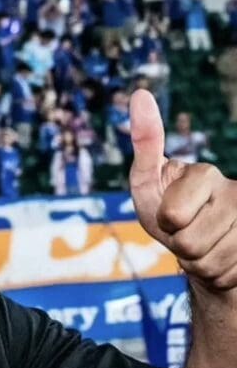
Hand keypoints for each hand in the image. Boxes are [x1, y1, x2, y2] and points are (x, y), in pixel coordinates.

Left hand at [130, 90, 236, 292]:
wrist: (205, 252)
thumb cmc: (170, 215)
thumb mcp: (147, 183)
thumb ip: (146, 144)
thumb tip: (141, 93)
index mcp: (206, 174)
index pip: (172, 217)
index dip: (164, 223)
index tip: (170, 214)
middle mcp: (235, 193)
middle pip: (188, 243)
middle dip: (180, 247)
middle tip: (186, 234)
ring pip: (209, 263)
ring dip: (199, 263)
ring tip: (205, 246)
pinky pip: (227, 275)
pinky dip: (217, 274)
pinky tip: (223, 260)